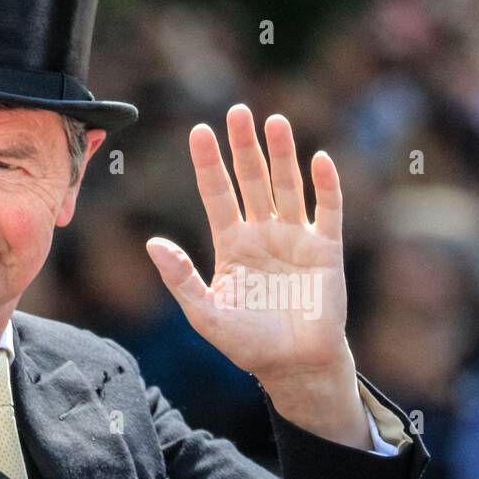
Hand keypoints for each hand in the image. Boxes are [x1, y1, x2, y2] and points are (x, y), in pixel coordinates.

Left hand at [146, 104, 370, 448]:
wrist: (295, 366)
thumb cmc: (249, 344)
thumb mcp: (206, 314)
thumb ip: (181, 278)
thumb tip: (151, 242)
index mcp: (232, 244)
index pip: (217, 193)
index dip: (209, 163)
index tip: (199, 131)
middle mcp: (263, 233)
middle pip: (252, 180)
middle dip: (245, 147)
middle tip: (238, 111)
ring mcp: (295, 238)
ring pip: (287, 186)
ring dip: (282, 154)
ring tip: (274, 121)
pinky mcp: (326, 250)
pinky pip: (327, 210)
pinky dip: (325, 186)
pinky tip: (318, 159)